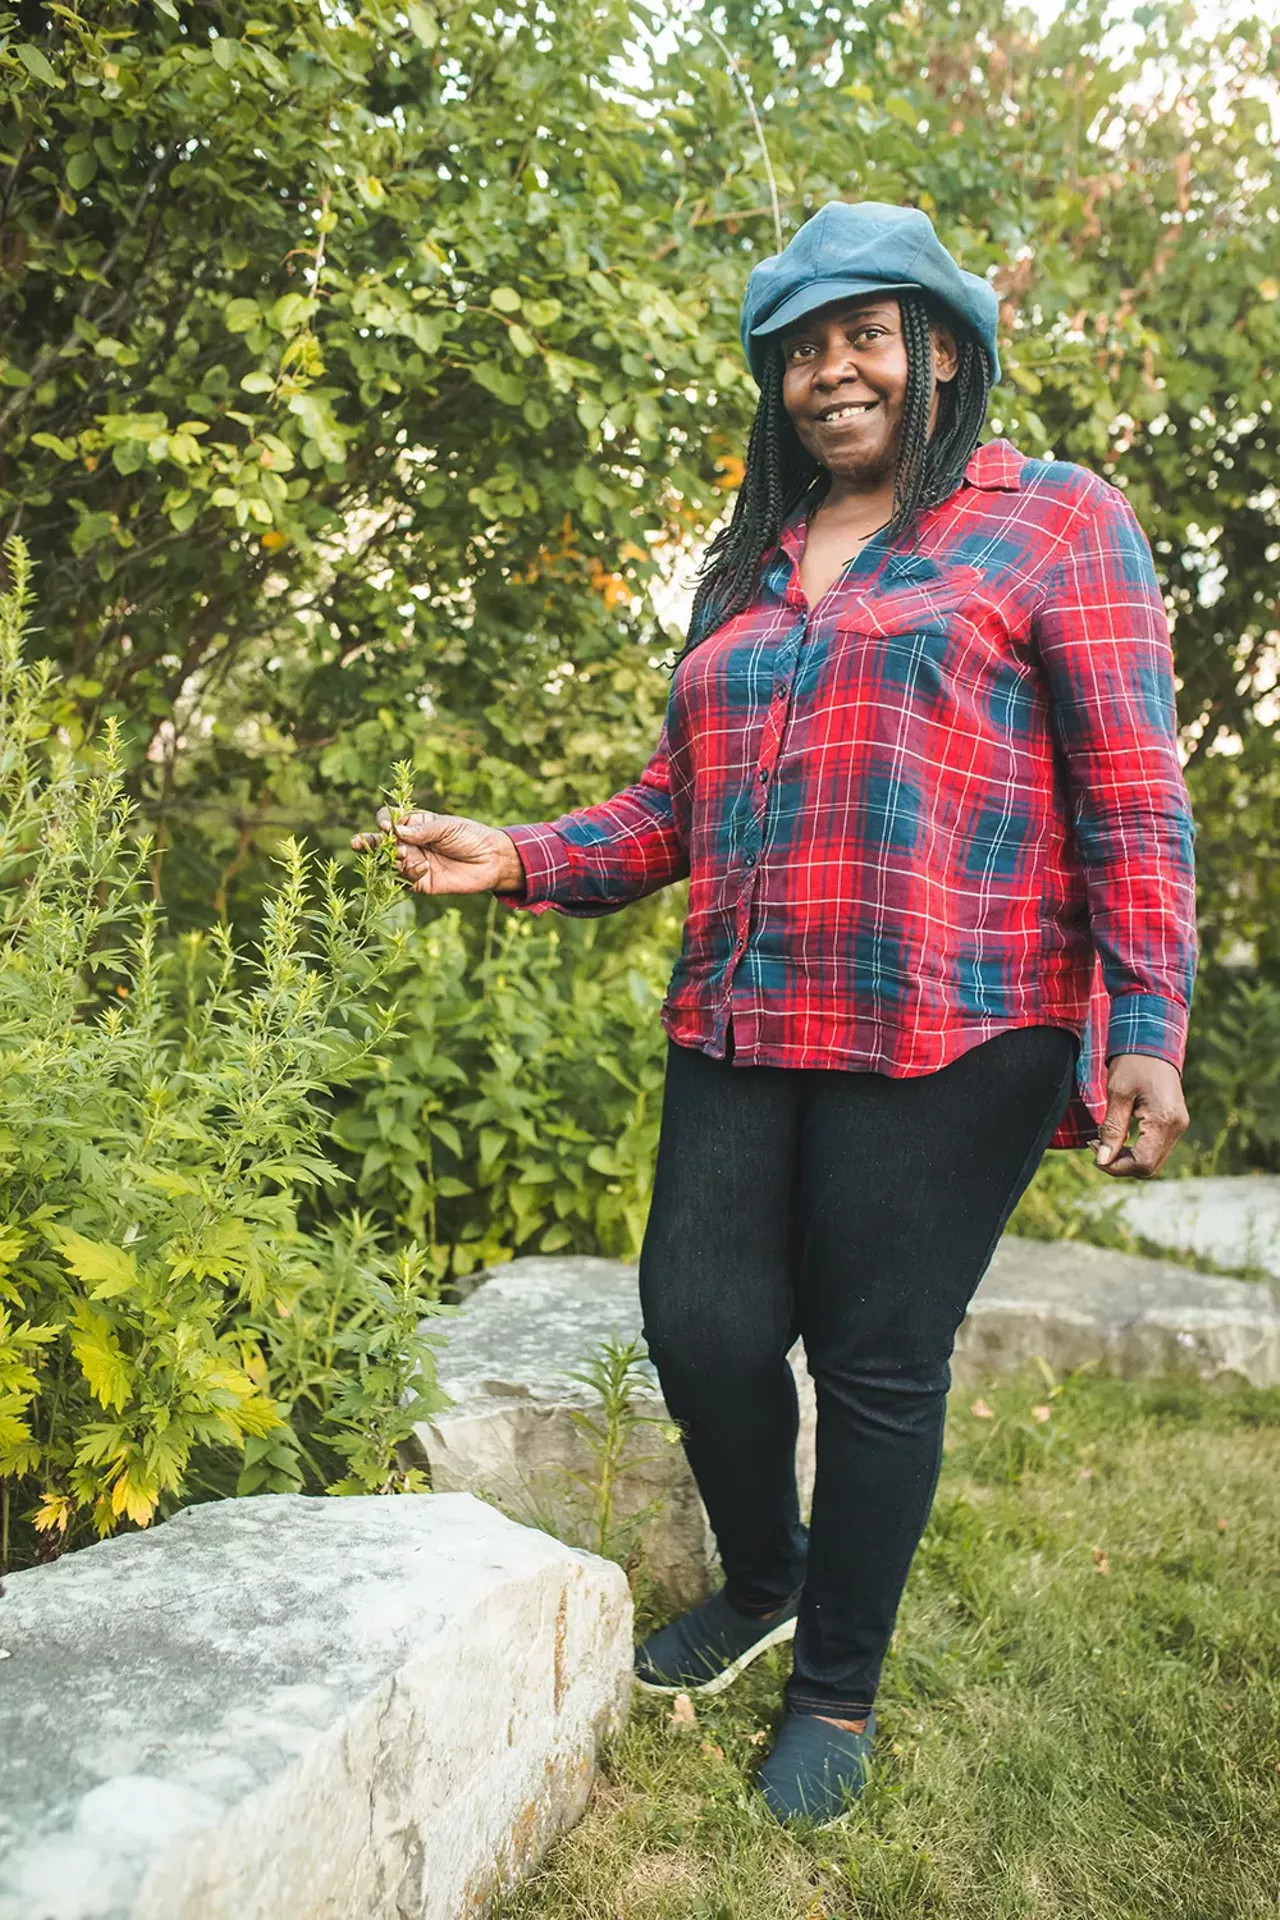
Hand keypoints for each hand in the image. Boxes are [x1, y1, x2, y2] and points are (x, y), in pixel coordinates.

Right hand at [350, 808, 524, 896]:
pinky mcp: (421, 883)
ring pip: (389, 864)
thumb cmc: (470, 836)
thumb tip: (397, 833)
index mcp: (415, 824)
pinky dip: (409, 874)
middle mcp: (410, 843)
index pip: (390, 820)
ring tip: (401, 855)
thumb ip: (423, 831)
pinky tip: (424, 867)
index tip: (387, 826)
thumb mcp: (447, 827)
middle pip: (381, 843)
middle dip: (368, 843)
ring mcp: (414, 863)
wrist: (492, 860)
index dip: (384, 822)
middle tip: (358, 843)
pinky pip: (405, 880)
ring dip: (390, 860)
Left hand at [1094, 1053, 1188, 1177]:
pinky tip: (1117, 1135)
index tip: (1093, 1150)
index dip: (1116, 1166)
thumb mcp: (1117, 1093)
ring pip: (1152, 1161)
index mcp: (1164, 1121)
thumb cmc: (1133, 1062)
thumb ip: (1112, 1128)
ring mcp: (1178, 1126)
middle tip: (1095, 1145)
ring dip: (1126, 1158)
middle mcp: (1176, 1128)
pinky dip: (1135, 1149)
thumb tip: (1102, 1160)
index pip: (1143, 1164)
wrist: (1153, 1042)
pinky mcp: (1174, 1123)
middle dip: (1120, 1164)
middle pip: (1149, 1167)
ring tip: (1103, 1140)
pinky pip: (1155, 1148)